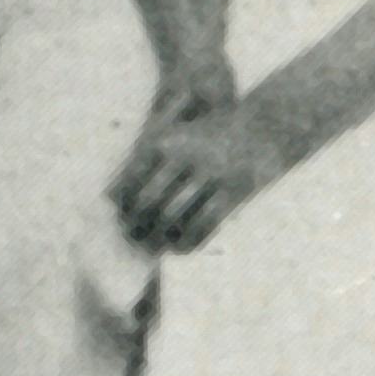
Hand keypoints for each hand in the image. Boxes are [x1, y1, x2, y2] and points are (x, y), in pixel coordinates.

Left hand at [116, 94, 287, 251]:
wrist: (265, 126)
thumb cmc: (209, 135)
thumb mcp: (173, 138)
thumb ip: (142, 164)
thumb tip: (109, 199)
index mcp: (163, 141)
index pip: (130, 180)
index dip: (121, 205)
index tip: (117, 219)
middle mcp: (184, 156)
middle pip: (149, 202)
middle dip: (138, 225)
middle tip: (131, 240)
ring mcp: (211, 174)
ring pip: (176, 217)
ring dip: (161, 238)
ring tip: (153, 250)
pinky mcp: (235, 192)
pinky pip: (205, 224)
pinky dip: (189, 241)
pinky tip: (180, 250)